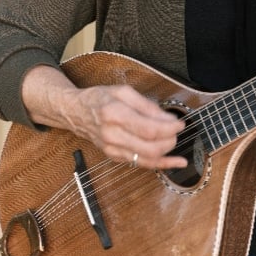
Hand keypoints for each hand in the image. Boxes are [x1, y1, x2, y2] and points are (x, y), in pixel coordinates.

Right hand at [22, 65, 187, 169]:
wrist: (75, 113)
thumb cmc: (99, 99)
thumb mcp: (123, 92)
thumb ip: (147, 106)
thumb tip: (168, 119)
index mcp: (115, 114)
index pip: (149, 129)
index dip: (169, 128)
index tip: (180, 123)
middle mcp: (112, 135)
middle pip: (150, 147)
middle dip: (170, 141)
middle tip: (177, 131)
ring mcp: (112, 149)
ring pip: (146, 159)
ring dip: (167, 153)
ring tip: (175, 141)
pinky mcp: (114, 157)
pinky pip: (140, 164)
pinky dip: (160, 164)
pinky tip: (174, 162)